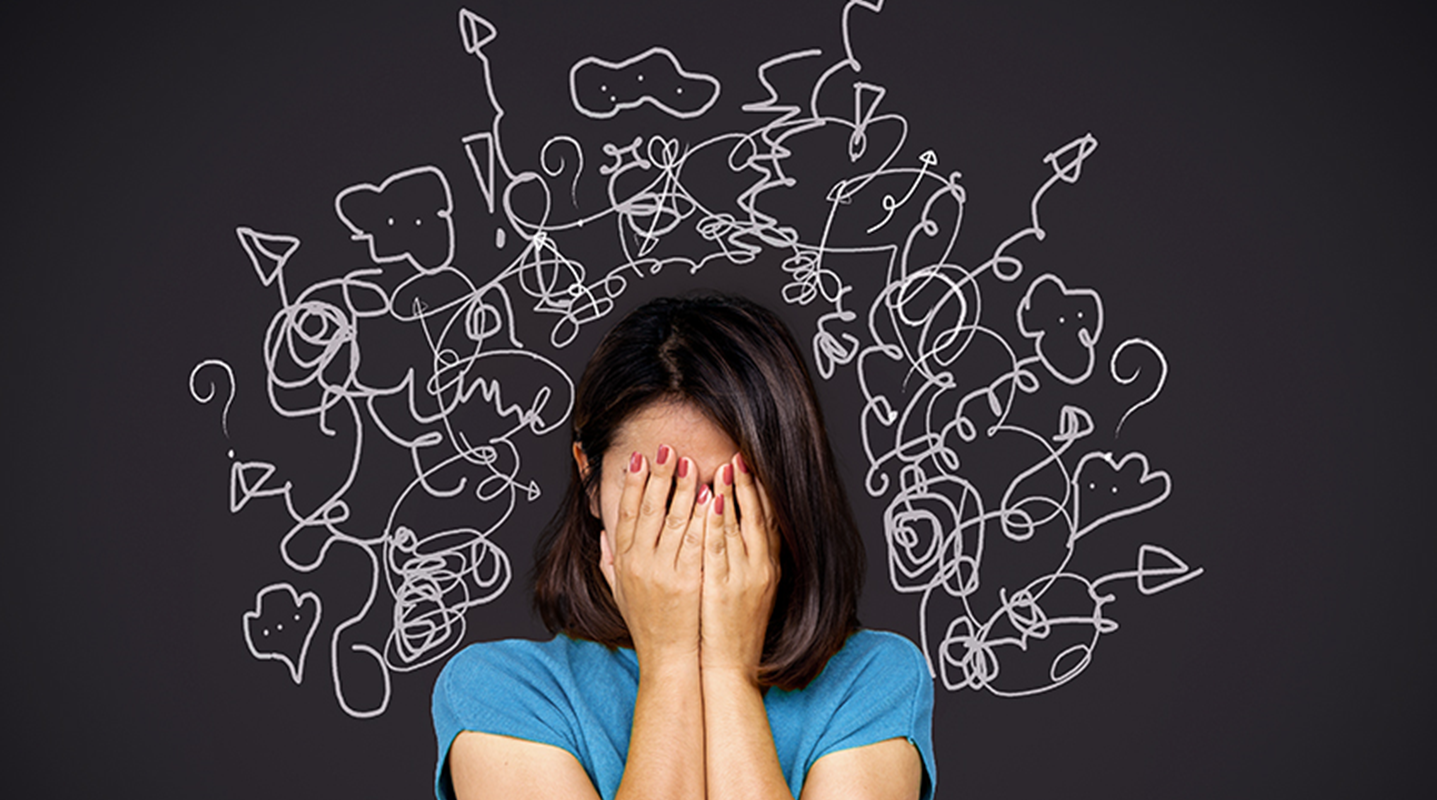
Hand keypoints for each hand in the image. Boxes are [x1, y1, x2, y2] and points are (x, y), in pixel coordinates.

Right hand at [599, 445, 707, 665]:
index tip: (639, 458)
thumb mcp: (619, 592)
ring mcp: (663, 571)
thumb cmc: (647, 626)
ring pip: (672, 519)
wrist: (668, 659)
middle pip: (648, 508)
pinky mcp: (688, 580)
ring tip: (690, 462)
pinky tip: (711, 496)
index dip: (631, 483)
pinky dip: (702, 515)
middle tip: (667, 447)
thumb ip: (609, 562)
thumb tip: (604, 534)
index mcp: (623, 561)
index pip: (626, 513)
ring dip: (682, 487)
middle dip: (658, 474)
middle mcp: (639, 563)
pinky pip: (696, 540)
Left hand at [701, 453, 779, 682]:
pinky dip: (717, 524)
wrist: (731, 668)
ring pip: (741, 527)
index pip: (765, 520)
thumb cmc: (735, 632)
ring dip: (733, 495)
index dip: (759, 492)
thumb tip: (734, 535)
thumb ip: (742, 562)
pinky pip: (721, 549)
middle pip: (759, 517)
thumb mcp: (748, 593)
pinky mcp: (725, 588)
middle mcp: (762, 569)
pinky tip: (712, 502)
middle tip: (740, 455)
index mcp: (767, 568)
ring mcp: (745, 577)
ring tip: (725, 467)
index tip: (749, 466)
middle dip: (749, 484)